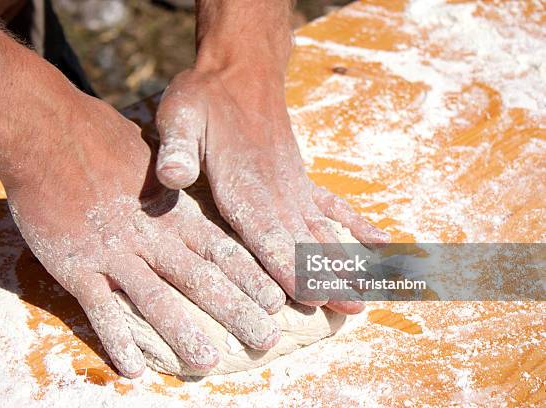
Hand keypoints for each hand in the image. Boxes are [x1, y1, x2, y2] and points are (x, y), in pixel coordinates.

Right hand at [3, 94, 284, 376]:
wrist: (47, 132)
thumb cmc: (102, 139)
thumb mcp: (153, 158)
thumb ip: (176, 184)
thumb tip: (195, 190)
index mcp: (173, 212)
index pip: (221, 250)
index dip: (250, 278)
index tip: (278, 302)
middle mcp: (151, 237)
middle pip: (200, 280)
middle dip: (235, 311)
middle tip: (265, 339)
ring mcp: (114, 253)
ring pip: (155, 300)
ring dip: (183, 333)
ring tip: (208, 362)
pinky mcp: (75, 266)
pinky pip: (100, 309)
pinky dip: (116, 339)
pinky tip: (132, 370)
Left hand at [155, 67, 389, 312]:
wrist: (241, 68)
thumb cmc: (204, 96)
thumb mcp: (179, 116)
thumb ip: (177, 150)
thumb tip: (173, 176)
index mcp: (243, 185)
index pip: (269, 235)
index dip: (289, 268)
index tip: (313, 296)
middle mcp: (276, 191)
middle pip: (303, 243)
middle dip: (327, 279)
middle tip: (354, 310)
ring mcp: (293, 186)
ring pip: (323, 231)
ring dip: (346, 262)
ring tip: (369, 291)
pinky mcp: (301, 178)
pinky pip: (334, 205)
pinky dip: (358, 225)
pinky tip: (382, 244)